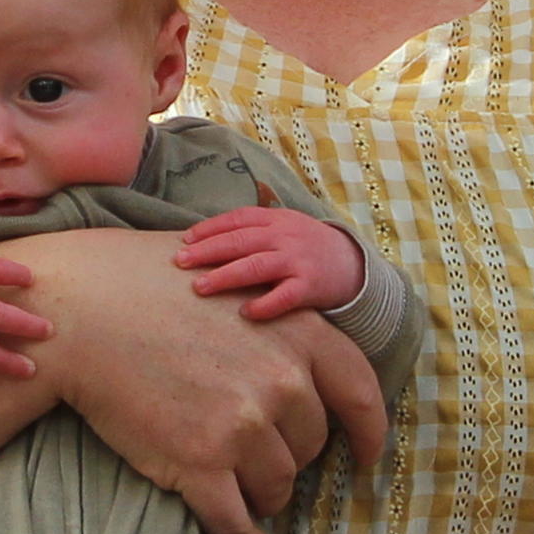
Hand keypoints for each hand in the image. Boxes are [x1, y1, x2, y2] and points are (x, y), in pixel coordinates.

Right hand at [9, 234, 392, 533]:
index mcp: (300, 333)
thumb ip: (280, 321)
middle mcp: (282, 382)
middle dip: (287, 455)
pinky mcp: (200, 462)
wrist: (86, 309)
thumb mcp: (239, 284)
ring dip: (260, 493)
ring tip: (233, 482)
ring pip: (276, 486)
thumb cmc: (152, 286)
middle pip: (309, 447)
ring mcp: (242, 425)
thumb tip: (301, 360)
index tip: (366, 458)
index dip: (368, 433)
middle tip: (252, 451)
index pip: (360, 394)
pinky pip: (236, 520)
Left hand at [173, 205, 364, 323]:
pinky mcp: (310, 287)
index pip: (238, 219)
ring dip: (226, 276)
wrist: (353, 265)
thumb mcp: (284, 228)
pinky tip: (245, 313)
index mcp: (276, 220)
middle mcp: (285, 237)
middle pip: (240, 241)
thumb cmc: (307, 248)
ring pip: (256, 266)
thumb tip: (204, 240)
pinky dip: (265, 305)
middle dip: (207, 251)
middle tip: (180, 262)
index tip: (184, 241)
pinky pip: (284, 297)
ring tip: (200, 287)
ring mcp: (297, 261)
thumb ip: (253, 230)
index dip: (210, 229)